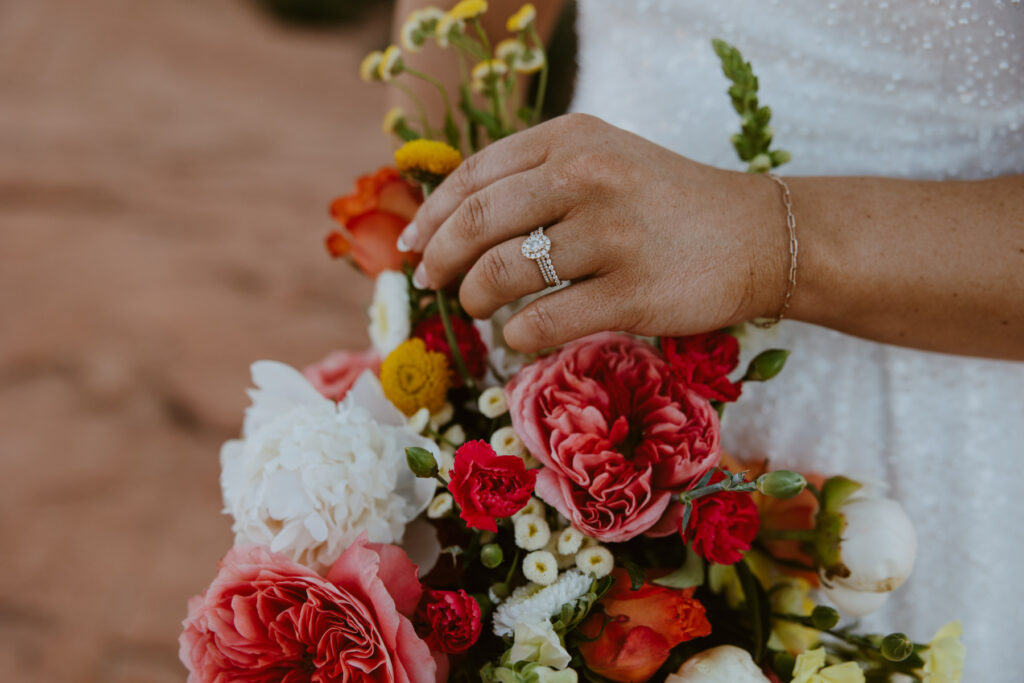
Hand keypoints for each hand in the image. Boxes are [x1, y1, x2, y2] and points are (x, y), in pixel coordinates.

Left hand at [401, 114, 788, 351]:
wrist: (757, 235)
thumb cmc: (666, 203)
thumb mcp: (603, 159)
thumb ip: (535, 176)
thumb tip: (451, 220)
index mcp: (571, 140)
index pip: (474, 176)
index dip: (431, 216)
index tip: (412, 246)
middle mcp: (586, 177)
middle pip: (478, 224)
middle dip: (439, 260)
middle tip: (432, 284)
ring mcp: (611, 234)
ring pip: (503, 274)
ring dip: (476, 299)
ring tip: (480, 308)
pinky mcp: (633, 292)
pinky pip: (544, 321)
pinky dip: (518, 335)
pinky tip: (520, 335)